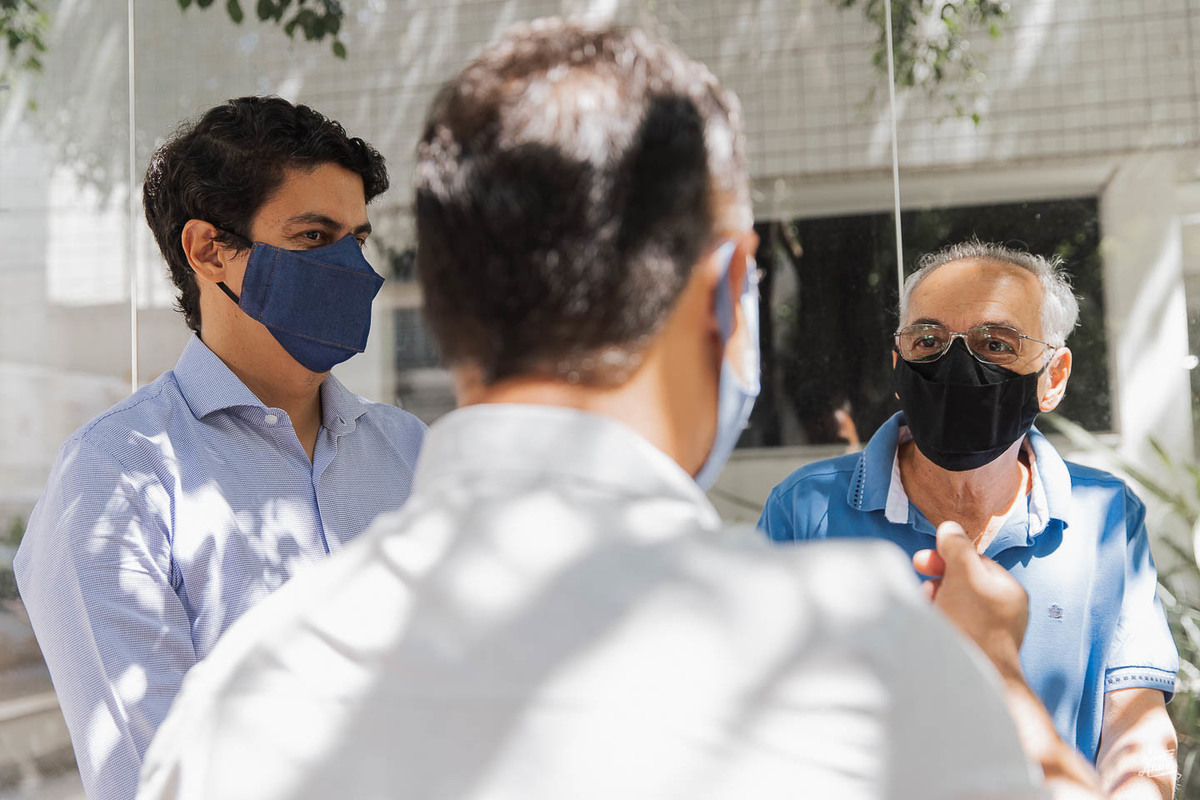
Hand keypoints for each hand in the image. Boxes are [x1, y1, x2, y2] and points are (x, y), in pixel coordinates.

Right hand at [913, 521, 1028, 678]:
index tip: (923, 559)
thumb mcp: (964, 575)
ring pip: (953, 604)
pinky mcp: (971, 650)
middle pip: (962, 582)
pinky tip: (928, 624)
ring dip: (934, 599)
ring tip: (925, 606)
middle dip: (937, 579)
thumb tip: (950, 527)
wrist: (974, 682)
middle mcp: (1002, 612)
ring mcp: (987, 633)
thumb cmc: (973, 625)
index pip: (975, 561)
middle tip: (921, 581)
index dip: (948, 556)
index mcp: (1009, 591)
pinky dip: (936, 619)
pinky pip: (950, 625)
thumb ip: (957, 547)